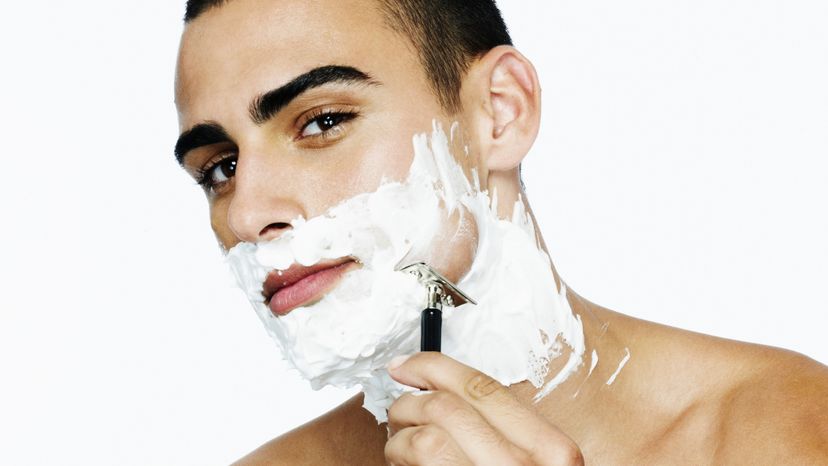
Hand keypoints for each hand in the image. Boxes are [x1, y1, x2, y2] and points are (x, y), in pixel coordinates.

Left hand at [384, 352, 583, 465]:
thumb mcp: (535, 463)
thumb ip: (507, 431)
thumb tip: (440, 387)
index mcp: (552, 450)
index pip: (483, 387)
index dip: (434, 367)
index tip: (406, 364)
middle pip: (445, 408)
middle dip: (408, 403)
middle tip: (397, 413)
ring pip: (424, 438)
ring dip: (399, 438)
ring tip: (399, 448)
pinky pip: (415, 463)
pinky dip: (399, 459)